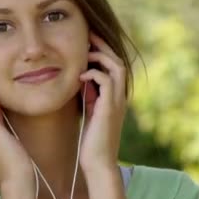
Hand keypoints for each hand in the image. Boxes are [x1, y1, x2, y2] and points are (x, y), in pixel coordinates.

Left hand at [78, 33, 126, 171]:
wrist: (97, 163)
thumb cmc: (90, 141)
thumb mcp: (89, 112)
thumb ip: (90, 96)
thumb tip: (81, 80)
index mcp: (114, 97)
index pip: (114, 66)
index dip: (103, 51)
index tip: (87, 41)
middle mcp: (119, 97)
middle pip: (118, 61)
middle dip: (103, 46)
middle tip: (87, 35)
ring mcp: (116, 102)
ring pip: (117, 67)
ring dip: (100, 56)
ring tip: (85, 51)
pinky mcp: (109, 108)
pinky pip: (106, 81)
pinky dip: (93, 74)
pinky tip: (79, 77)